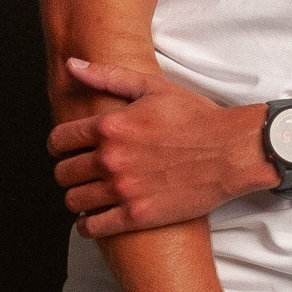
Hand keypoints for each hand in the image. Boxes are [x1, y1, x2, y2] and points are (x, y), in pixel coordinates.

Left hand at [49, 59, 267, 235]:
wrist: (232, 151)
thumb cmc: (197, 118)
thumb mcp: (152, 88)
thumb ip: (108, 75)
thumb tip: (71, 64)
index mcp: (110, 125)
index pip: (59, 140)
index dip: (59, 146)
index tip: (66, 150)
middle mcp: (111, 158)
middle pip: (63, 172)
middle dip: (68, 172)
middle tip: (80, 173)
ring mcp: (124, 189)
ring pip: (74, 200)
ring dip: (77, 198)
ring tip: (89, 195)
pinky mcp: (138, 215)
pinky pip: (93, 226)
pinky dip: (87, 224)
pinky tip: (94, 219)